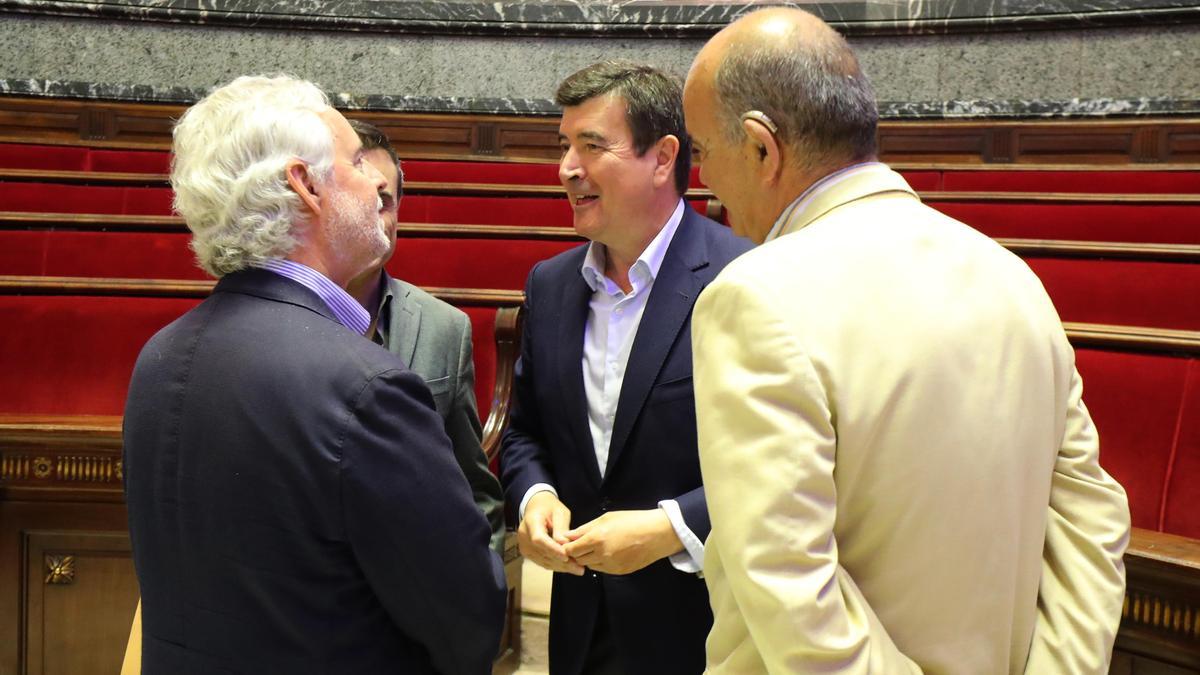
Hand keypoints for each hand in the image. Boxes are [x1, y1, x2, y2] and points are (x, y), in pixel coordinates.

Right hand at [518, 491, 584, 575]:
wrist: (538, 508)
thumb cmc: (549, 508)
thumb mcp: (559, 512)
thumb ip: (561, 528)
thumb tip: (564, 544)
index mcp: (531, 522)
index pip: (539, 539)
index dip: (552, 549)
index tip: (566, 556)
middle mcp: (524, 536)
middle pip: (542, 553)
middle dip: (561, 561)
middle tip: (578, 567)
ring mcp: (525, 546)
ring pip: (543, 561)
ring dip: (561, 566)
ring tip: (577, 569)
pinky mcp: (529, 553)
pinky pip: (543, 562)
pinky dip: (556, 565)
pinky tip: (569, 567)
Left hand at [562, 509, 683, 575]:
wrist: (657, 534)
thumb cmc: (633, 521)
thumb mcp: (606, 518)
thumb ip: (584, 529)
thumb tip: (567, 536)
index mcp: (597, 538)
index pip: (570, 550)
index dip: (568, 546)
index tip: (570, 542)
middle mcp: (602, 554)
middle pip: (578, 559)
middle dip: (577, 552)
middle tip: (583, 544)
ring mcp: (611, 565)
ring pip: (590, 566)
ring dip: (589, 558)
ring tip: (599, 546)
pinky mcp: (619, 572)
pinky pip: (603, 569)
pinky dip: (601, 563)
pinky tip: (610, 552)